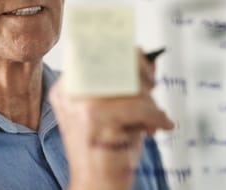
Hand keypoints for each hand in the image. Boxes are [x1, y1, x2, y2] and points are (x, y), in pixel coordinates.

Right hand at [49, 49, 173, 189]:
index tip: (145, 61)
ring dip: (150, 103)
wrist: (96, 186)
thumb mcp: (118, 109)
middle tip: (152, 89)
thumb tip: (145, 56)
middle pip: (115, 61)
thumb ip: (127, 82)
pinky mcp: (94, 121)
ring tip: (151, 119)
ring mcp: (79, 105)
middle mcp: (69, 91)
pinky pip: (137, 106)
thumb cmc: (108, 151)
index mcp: (68, 85)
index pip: (97, 50)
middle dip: (142, 75)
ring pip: (130, 84)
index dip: (126, 52)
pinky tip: (156, 126)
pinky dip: (155, 116)